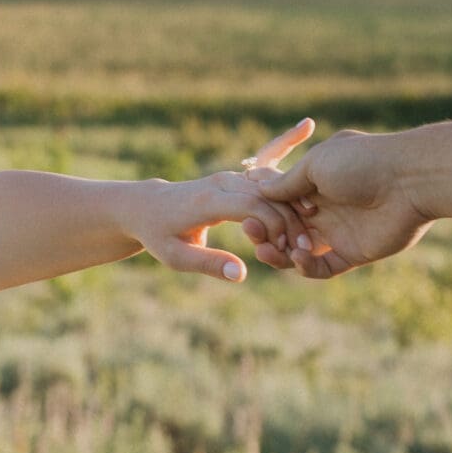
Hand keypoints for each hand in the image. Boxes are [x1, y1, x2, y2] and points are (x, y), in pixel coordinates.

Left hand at [126, 119, 315, 279]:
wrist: (147, 206)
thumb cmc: (159, 235)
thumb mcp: (176, 257)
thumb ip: (208, 264)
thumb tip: (241, 274)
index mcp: (207, 200)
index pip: (252, 205)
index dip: (275, 226)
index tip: (285, 250)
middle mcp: (221, 182)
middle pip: (268, 196)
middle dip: (290, 222)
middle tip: (304, 250)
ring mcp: (230, 178)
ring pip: (272, 190)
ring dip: (291, 214)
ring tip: (302, 243)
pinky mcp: (236, 179)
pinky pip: (268, 188)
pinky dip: (285, 205)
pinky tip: (297, 227)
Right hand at [241, 128, 431, 278]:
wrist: (409, 180)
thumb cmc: (362, 162)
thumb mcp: (316, 164)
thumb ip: (287, 183)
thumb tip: (260, 190)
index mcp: (316, 182)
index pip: (280, 202)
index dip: (262, 209)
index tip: (246, 212)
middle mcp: (326, 207)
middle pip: (286, 227)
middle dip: (265, 232)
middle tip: (252, 234)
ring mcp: (339, 232)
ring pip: (299, 250)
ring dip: (279, 253)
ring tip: (265, 251)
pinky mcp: (353, 253)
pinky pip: (322, 267)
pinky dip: (305, 266)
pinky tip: (298, 257)